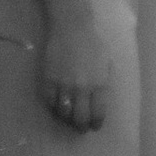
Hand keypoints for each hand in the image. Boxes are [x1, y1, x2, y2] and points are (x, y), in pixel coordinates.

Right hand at [40, 17, 110, 134]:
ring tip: (69, 119)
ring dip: (67, 119)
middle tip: (81, 128)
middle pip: (80, 117)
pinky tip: (57, 106)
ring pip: (64, 113)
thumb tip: (99, 100)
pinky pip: (50, 102)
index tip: (95, 126)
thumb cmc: (93, 42)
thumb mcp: (106, 62)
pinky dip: (53, 107)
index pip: (98, 112)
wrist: (72, 27)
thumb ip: (103, 82)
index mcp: (99, 83)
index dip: (96, 122)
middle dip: (81, 126)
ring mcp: (64, 85)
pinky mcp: (49, 81)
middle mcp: (82, 88)